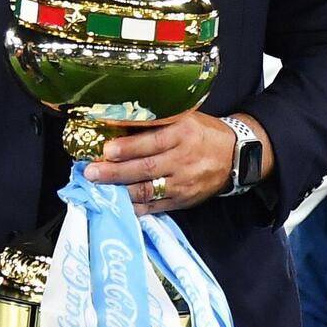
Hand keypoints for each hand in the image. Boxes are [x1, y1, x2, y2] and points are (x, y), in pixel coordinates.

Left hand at [83, 111, 271, 214]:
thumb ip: (155, 124)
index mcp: (183, 134)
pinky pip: (155, 207)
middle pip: (145, 169)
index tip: (105, 150)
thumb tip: (117, 125)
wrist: (236, 156)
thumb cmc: (203, 133)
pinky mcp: (183, 201)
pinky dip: (135, 207)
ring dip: (120, 192)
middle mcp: (183, 159)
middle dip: (115, 173)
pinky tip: (118, 205)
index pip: (152, 143)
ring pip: (148, 190)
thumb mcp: (184, 119)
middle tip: (91, 173)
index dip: (127, 148)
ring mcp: (183, 183)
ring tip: (98, 189)